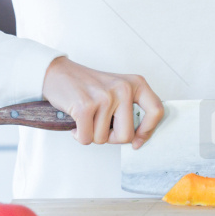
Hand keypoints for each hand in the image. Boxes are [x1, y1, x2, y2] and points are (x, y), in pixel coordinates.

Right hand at [41, 56, 164, 147]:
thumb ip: (130, 109)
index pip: (156, 111)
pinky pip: (86, 139)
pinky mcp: (85, 106)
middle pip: (126, 136)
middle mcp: (123, 88)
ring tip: (86, 118)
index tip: (137, 141)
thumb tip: (139, 140)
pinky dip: (79, 136)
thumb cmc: (88, 87)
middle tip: (100, 126)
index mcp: (135, 83)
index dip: (147, 132)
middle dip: (111, 138)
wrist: (58, 73)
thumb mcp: (117, 90)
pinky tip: (76, 122)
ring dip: (91, 134)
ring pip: (103, 139)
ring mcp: (105, 96)